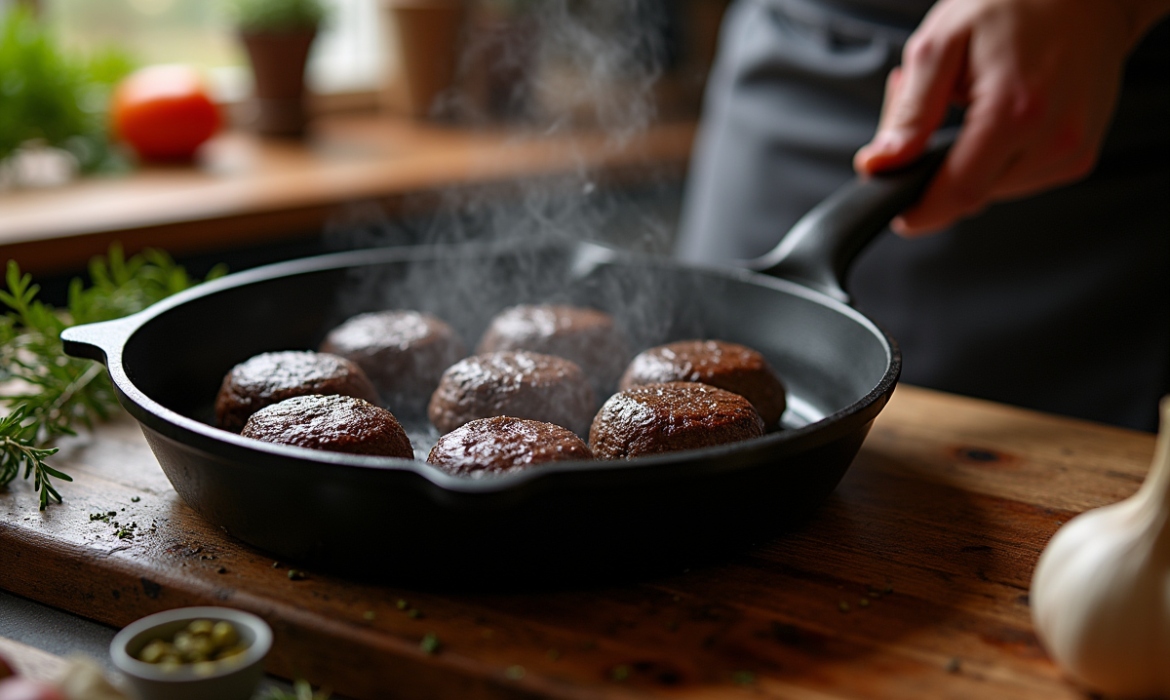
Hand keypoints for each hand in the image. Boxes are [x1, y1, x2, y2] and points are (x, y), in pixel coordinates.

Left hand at [853, 0, 1169, 235]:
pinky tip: (998, 116)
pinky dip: (998, 159)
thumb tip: (881, 164)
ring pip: (994, 190)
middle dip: (938, 170)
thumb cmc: (1010, 5)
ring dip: (969, 163)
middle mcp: (1053, 139)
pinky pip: (1021, 179)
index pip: (958, 194)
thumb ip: (910, 112)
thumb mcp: (940, 45)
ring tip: (969, 105)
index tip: (898, 212)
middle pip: (972, 194)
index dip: (920, 212)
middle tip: (931, 114)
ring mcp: (1072, 150)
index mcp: (1014, 113)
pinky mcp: (1079, 155)